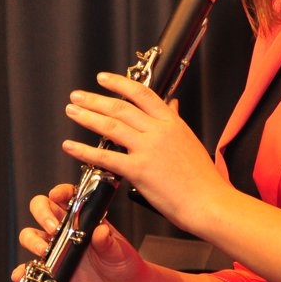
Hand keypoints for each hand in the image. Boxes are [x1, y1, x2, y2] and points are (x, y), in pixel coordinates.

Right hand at [16, 183, 145, 281]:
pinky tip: (24, 273)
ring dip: (32, 240)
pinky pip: (30, 268)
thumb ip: (108, 241)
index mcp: (83, 218)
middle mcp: (65, 230)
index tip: (57, 195)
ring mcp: (55, 249)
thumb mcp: (119, 251)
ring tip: (44, 251)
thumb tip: (100, 231)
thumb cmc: (122, 264)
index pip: (66, 196)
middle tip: (53, 228)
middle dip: (42, 214)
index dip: (59, 192)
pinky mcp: (50, 269)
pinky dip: (23, 270)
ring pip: (31, 235)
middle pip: (41, 210)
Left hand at [61, 72, 229, 233]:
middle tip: (77, 96)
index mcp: (172, 123)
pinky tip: (71, 146)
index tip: (102, 78)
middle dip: (95, 99)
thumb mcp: (191, 141)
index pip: (142, 94)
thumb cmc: (203, 179)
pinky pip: (105, 158)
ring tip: (72, 111)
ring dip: (87, 117)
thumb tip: (172, 105)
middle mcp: (159, 132)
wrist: (210, 203)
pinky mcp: (139, 170)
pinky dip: (84, 151)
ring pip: (111, 126)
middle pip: (121, 107)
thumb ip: (176, 121)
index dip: (119, 83)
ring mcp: (148, 150)